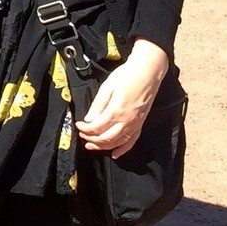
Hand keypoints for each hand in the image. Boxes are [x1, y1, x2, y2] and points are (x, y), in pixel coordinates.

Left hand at [76, 39, 168, 158]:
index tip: (78, 125)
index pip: (97, 127)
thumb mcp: (107, 87)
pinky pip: (132, 140)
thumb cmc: (127, 76)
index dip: (85, 129)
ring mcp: (136, 123)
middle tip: (82, 136)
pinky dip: (123, 149)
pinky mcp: (141, 123)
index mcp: (116, 111)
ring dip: (104, 146)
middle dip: (92, 139)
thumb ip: (98, 105)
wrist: (148, 72)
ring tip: (91, 145)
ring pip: (118, 142)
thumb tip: (89, 120)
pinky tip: (115, 154)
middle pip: (106, 138)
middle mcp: (127, 121)